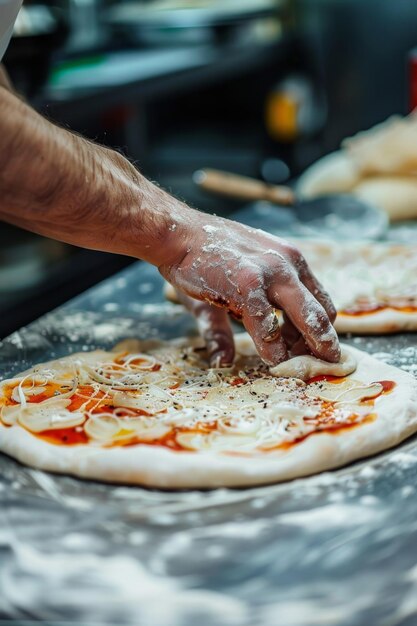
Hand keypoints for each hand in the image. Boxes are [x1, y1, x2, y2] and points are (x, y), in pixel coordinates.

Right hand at [160, 213, 339, 366]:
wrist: (177, 234)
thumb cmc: (201, 260)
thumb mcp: (228, 292)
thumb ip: (230, 326)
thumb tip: (223, 361)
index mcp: (289, 261)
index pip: (320, 301)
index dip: (319, 330)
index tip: (310, 350)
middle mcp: (288, 264)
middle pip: (321, 312)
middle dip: (324, 344)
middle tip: (324, 365)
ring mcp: (271, 272)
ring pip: (306, 318)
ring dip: (303, 349)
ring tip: (294, 367)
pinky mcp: (249, 282)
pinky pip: (268, 324)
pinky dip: (272, 347)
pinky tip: (270, 359)